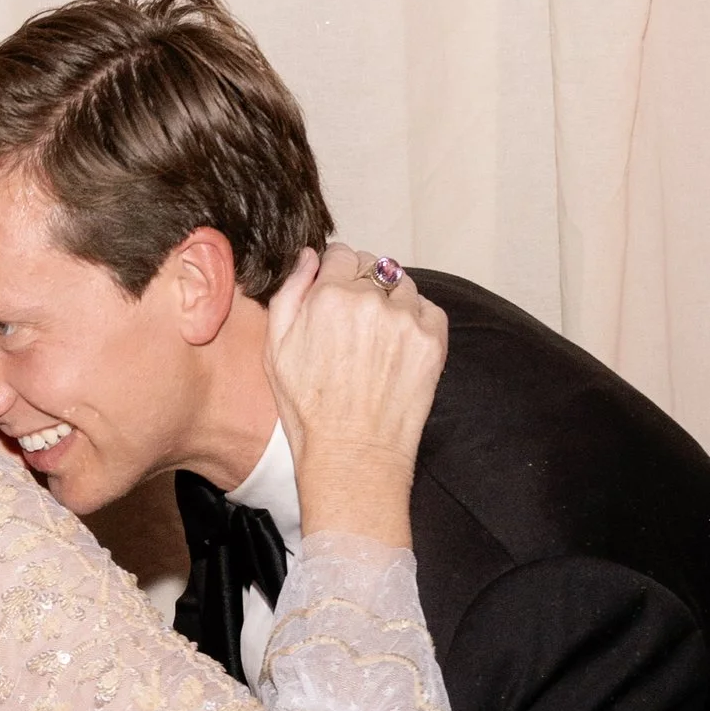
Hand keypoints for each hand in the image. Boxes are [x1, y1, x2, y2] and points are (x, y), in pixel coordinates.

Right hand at [263, 245, 446, 544]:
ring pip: (402, 285)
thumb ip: (289, 293)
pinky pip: (428, 308)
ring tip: (377, 336)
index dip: (334, 271)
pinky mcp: (433, 340)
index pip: (340, 253)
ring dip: (391, 300)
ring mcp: (406, 319)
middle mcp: (371, 301)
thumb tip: (308, 257)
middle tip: (353, 322)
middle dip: (362, 284)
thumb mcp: (276, 351)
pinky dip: (416, 319)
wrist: (353, 457)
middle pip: (373, 265)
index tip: (333, 289)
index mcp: (329, 297)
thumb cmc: (308, 411)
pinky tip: (397, 347)